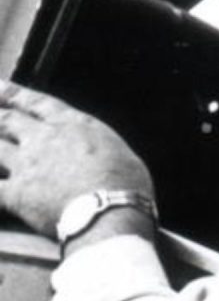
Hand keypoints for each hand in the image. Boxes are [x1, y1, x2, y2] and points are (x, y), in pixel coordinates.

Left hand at [0, 82, 152, 237]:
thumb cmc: (124, 178)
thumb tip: (99, 153)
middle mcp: (45, 139)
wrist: (109, 207)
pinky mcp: (16, 195)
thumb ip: (98, 146)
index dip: (14, 93)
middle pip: (8, 121)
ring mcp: (27, 166)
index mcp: (73, 124)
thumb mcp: (116, 149)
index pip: (38, 103)